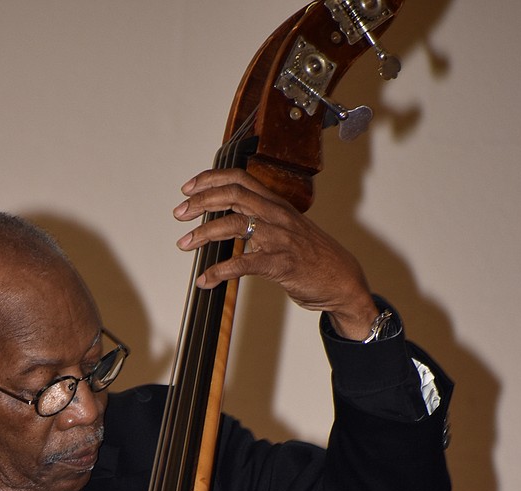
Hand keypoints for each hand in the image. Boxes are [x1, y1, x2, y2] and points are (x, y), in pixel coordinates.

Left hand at [173, 168, 378, 339]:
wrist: (341, 281)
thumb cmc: (313, 258)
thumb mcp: (288, 230)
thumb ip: (263, 221)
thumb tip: (233, 220)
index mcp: (277, 204)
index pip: (240, 179)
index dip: (211, 179)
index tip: (189, 188)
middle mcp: (277, 215)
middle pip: (232, 195)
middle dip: (200, 202)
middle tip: (180, 214)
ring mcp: (279, 238)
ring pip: (234, 225)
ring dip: (203, 234)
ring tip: (185, 244)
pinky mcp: (279, 264)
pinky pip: (242, 264)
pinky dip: (219, 272)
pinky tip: (205, 280)